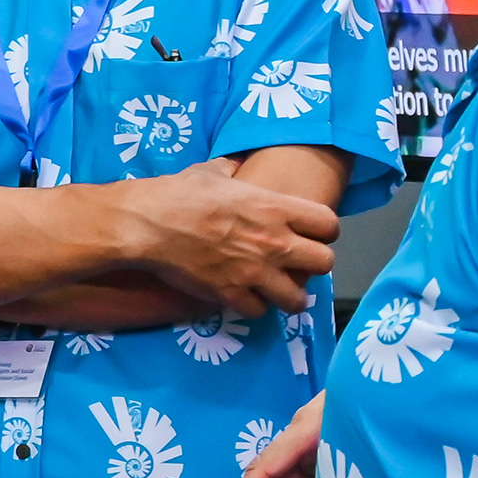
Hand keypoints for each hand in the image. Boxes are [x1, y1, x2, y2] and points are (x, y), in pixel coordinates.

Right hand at [123, 163, 337, 316]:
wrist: (148, 224)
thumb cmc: (179, 193)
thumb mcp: (211, 171)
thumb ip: (233, 170)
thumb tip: (235, 165)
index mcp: (275, 208)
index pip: (329, 224)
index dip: (324, 230)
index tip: (312, 233)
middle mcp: (274, 242)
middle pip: (325, 262)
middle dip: (314, 263)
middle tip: (298, 263)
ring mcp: (255, 272)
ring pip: (298, 299)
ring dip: (290, 295)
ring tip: (279, 291)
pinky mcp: (232, 295)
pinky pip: (260, 312)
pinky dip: (254, 306)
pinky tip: (246, 297)